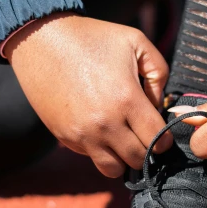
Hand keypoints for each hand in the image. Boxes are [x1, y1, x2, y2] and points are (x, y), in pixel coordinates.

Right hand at [4, 13, 171, 176]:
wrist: (41, 40)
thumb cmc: (92, 37)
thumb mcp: (136, 42)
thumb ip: (159, 73)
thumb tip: (158, 105)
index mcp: (126, 100)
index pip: (157, 140)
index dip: (165, 139)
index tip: (161, 131)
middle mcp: (105, 124)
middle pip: (138, 159)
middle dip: (146, 150)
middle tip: (142, 134)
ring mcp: (82, 134)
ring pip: (113, 169)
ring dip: (122, 158)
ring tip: (122, 138)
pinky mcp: (65, 137)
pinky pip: (90, 157)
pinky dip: (99, 149)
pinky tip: (99, 128)